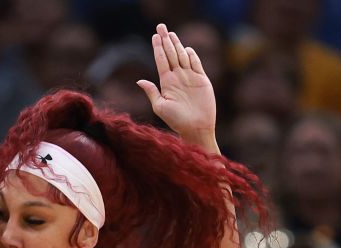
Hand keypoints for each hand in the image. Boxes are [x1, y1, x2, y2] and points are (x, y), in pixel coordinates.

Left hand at [137, 23, 215, 141]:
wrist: (196, 127)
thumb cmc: (176, 120)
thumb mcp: (160, 107)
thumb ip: (152, 92)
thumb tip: (139, 81)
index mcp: (166, 82)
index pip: (161, 60)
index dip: (157, 48)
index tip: (154, 36)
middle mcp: (177, 77)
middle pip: (171, 54)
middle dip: (165, 40)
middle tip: (161, 26)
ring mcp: (190, 77)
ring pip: (182, 56)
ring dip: (177, 44)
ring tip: (170, 33)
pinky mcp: (202, 80)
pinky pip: (196, 64)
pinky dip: (192, 55)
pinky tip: (186, 48)